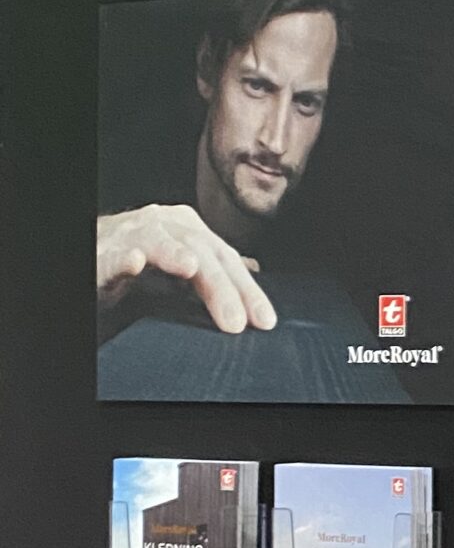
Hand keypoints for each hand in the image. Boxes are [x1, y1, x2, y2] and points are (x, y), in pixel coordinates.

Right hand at [96, 204, 276, 335]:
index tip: (265, 322)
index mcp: (188, 230)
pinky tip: (135, 262)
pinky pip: (114, 253)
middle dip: (221, 286)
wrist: (96, 258)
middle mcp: (163, 225)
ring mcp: (131, 235)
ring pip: (159, 242)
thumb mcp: (182, 272)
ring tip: (191, 268)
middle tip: (237, 322)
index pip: (225, 258)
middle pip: (199, 250)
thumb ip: (214, 271)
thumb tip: (254, 269)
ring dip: (173, 254)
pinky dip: (124, 257)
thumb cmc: (140, 267)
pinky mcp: (102, 253)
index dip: (247, 289)